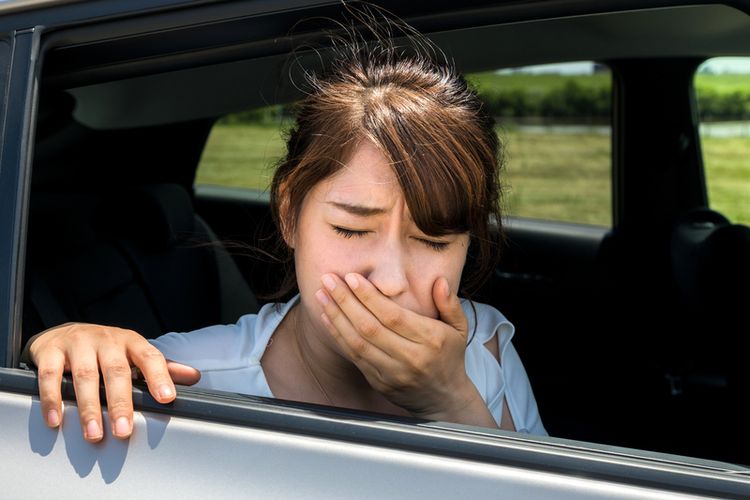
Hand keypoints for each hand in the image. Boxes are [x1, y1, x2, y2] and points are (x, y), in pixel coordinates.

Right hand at [29, 323, 199, 441]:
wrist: (64, 332)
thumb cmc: (106, 349)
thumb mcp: (134, 354)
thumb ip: (162, 368)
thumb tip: (194, 377)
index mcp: (131, 342)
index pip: (150, 357)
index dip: (159, 377)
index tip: (167, 398)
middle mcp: (107, 340)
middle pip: (116, 371)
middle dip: (121, 403)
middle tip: (124, 431)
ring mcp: (79, 343)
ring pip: (85, 376)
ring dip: (90, 408)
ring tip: (94, 433)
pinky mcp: (52, 350)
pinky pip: (51, 376)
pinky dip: (53, 398)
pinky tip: (57, 419)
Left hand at [316, 274, 496, 426]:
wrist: (443, 398)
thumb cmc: (449, 357)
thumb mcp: (459, 329)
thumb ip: (450, 304)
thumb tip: (440, 281)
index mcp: (430, 340)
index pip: (393, 316)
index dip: (370, 297)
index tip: (352, 278)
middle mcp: (410, 358)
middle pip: (370, 327)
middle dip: (345, 301)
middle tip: (328, 280)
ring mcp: (392, 373)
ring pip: (358, 342)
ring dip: (336, 317)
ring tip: (321, 295)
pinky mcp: (378, 382)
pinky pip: (354, 356)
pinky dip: (338, 335)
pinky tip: (327, 317)